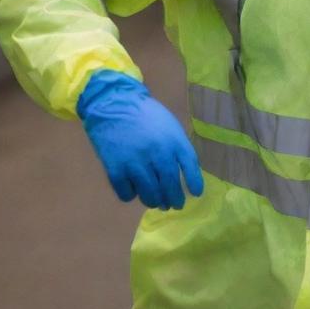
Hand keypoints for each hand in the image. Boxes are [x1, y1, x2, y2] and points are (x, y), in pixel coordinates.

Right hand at [76, 70, 202, 209]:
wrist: (114, 103)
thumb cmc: (145, 114)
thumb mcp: (169, 125)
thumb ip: (177, 146)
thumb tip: (183, 173)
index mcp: (174, 141)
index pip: (190, 167)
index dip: (194, 183)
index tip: (196, 194)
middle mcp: (158, 154)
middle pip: (170, 186)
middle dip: (174, 199)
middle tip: (174, 205)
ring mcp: (136, 163)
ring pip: (150, 195)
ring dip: (154, 201)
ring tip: (156, 201)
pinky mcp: (116, 169)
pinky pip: (127, 193)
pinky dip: (131, 195)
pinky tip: (133, 190)